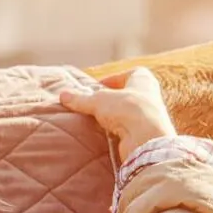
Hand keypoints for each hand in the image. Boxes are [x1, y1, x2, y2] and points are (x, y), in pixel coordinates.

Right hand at [60, 68, 175, 162]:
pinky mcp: (145, 135)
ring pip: (126, 114)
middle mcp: (149, 96)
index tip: (95, 89)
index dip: (110, 81)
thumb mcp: (97, 100)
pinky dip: (117, 132)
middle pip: (125, 95)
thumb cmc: (126, 109)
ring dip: (113, 118)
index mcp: (143, 79)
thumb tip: (63, 95)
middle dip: (109, 101)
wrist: (146, 138)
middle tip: (92, 107)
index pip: (125, 75)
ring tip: (96, 123)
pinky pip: (127, 130)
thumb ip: (80, 98)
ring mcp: (149, 117)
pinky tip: (105, 137)